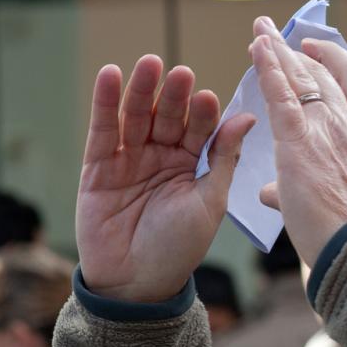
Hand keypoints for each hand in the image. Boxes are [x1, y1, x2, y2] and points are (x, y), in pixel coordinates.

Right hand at [77, 56, 254, 302]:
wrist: (136, 282)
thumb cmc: (180, 247)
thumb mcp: (209, 202)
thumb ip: (223, 159)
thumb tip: (247, 118)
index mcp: (194, 164)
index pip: (201, 130)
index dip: (204, 114)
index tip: (210, 97)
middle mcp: (163, 155)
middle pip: (169, 116)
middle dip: (175, 95)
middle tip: (181, 73)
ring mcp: (130, 157)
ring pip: (137, 116)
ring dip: (142, 90)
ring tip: (149, 64)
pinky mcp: (98, 164)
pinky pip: (103, 129)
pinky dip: (105, 102)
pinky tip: (109, 76)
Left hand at [248, 17, 346, 268]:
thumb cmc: (346, 231)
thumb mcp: (330, 200)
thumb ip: (296, 190)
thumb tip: (271, 193)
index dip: (332, 60)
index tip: (313, 49)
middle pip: (323, 72)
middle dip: (297, 49)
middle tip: (275, 32)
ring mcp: (326, 128)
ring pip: (302, 75)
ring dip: (279, 49)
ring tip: (261, 29)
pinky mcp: (299, 139)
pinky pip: (281, 92)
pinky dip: (268, 65)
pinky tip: (257, 46)